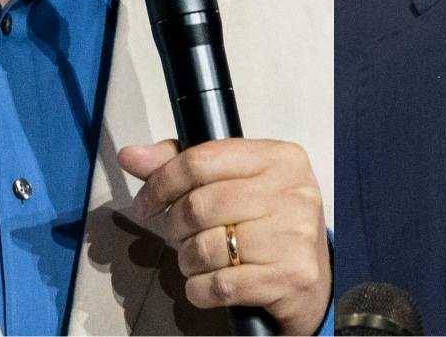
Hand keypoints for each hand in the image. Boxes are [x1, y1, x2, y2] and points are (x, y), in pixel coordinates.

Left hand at [120, 138, 331, 335]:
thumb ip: (185, 166)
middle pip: (198, 206)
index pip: (200, 160)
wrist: (313, 277)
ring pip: (204, 248)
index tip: (147, 202)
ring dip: (188, 261)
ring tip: (202, 260)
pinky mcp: (290, 275)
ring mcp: (294, 235)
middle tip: (182, 236)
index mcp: (279, 158)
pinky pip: (218, 285)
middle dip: (175, 227)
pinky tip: (211, 283)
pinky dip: (200, 290)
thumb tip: (132, 155)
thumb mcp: (237, 183)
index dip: (161, 183)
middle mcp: (293, 192)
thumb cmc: (270, 226)